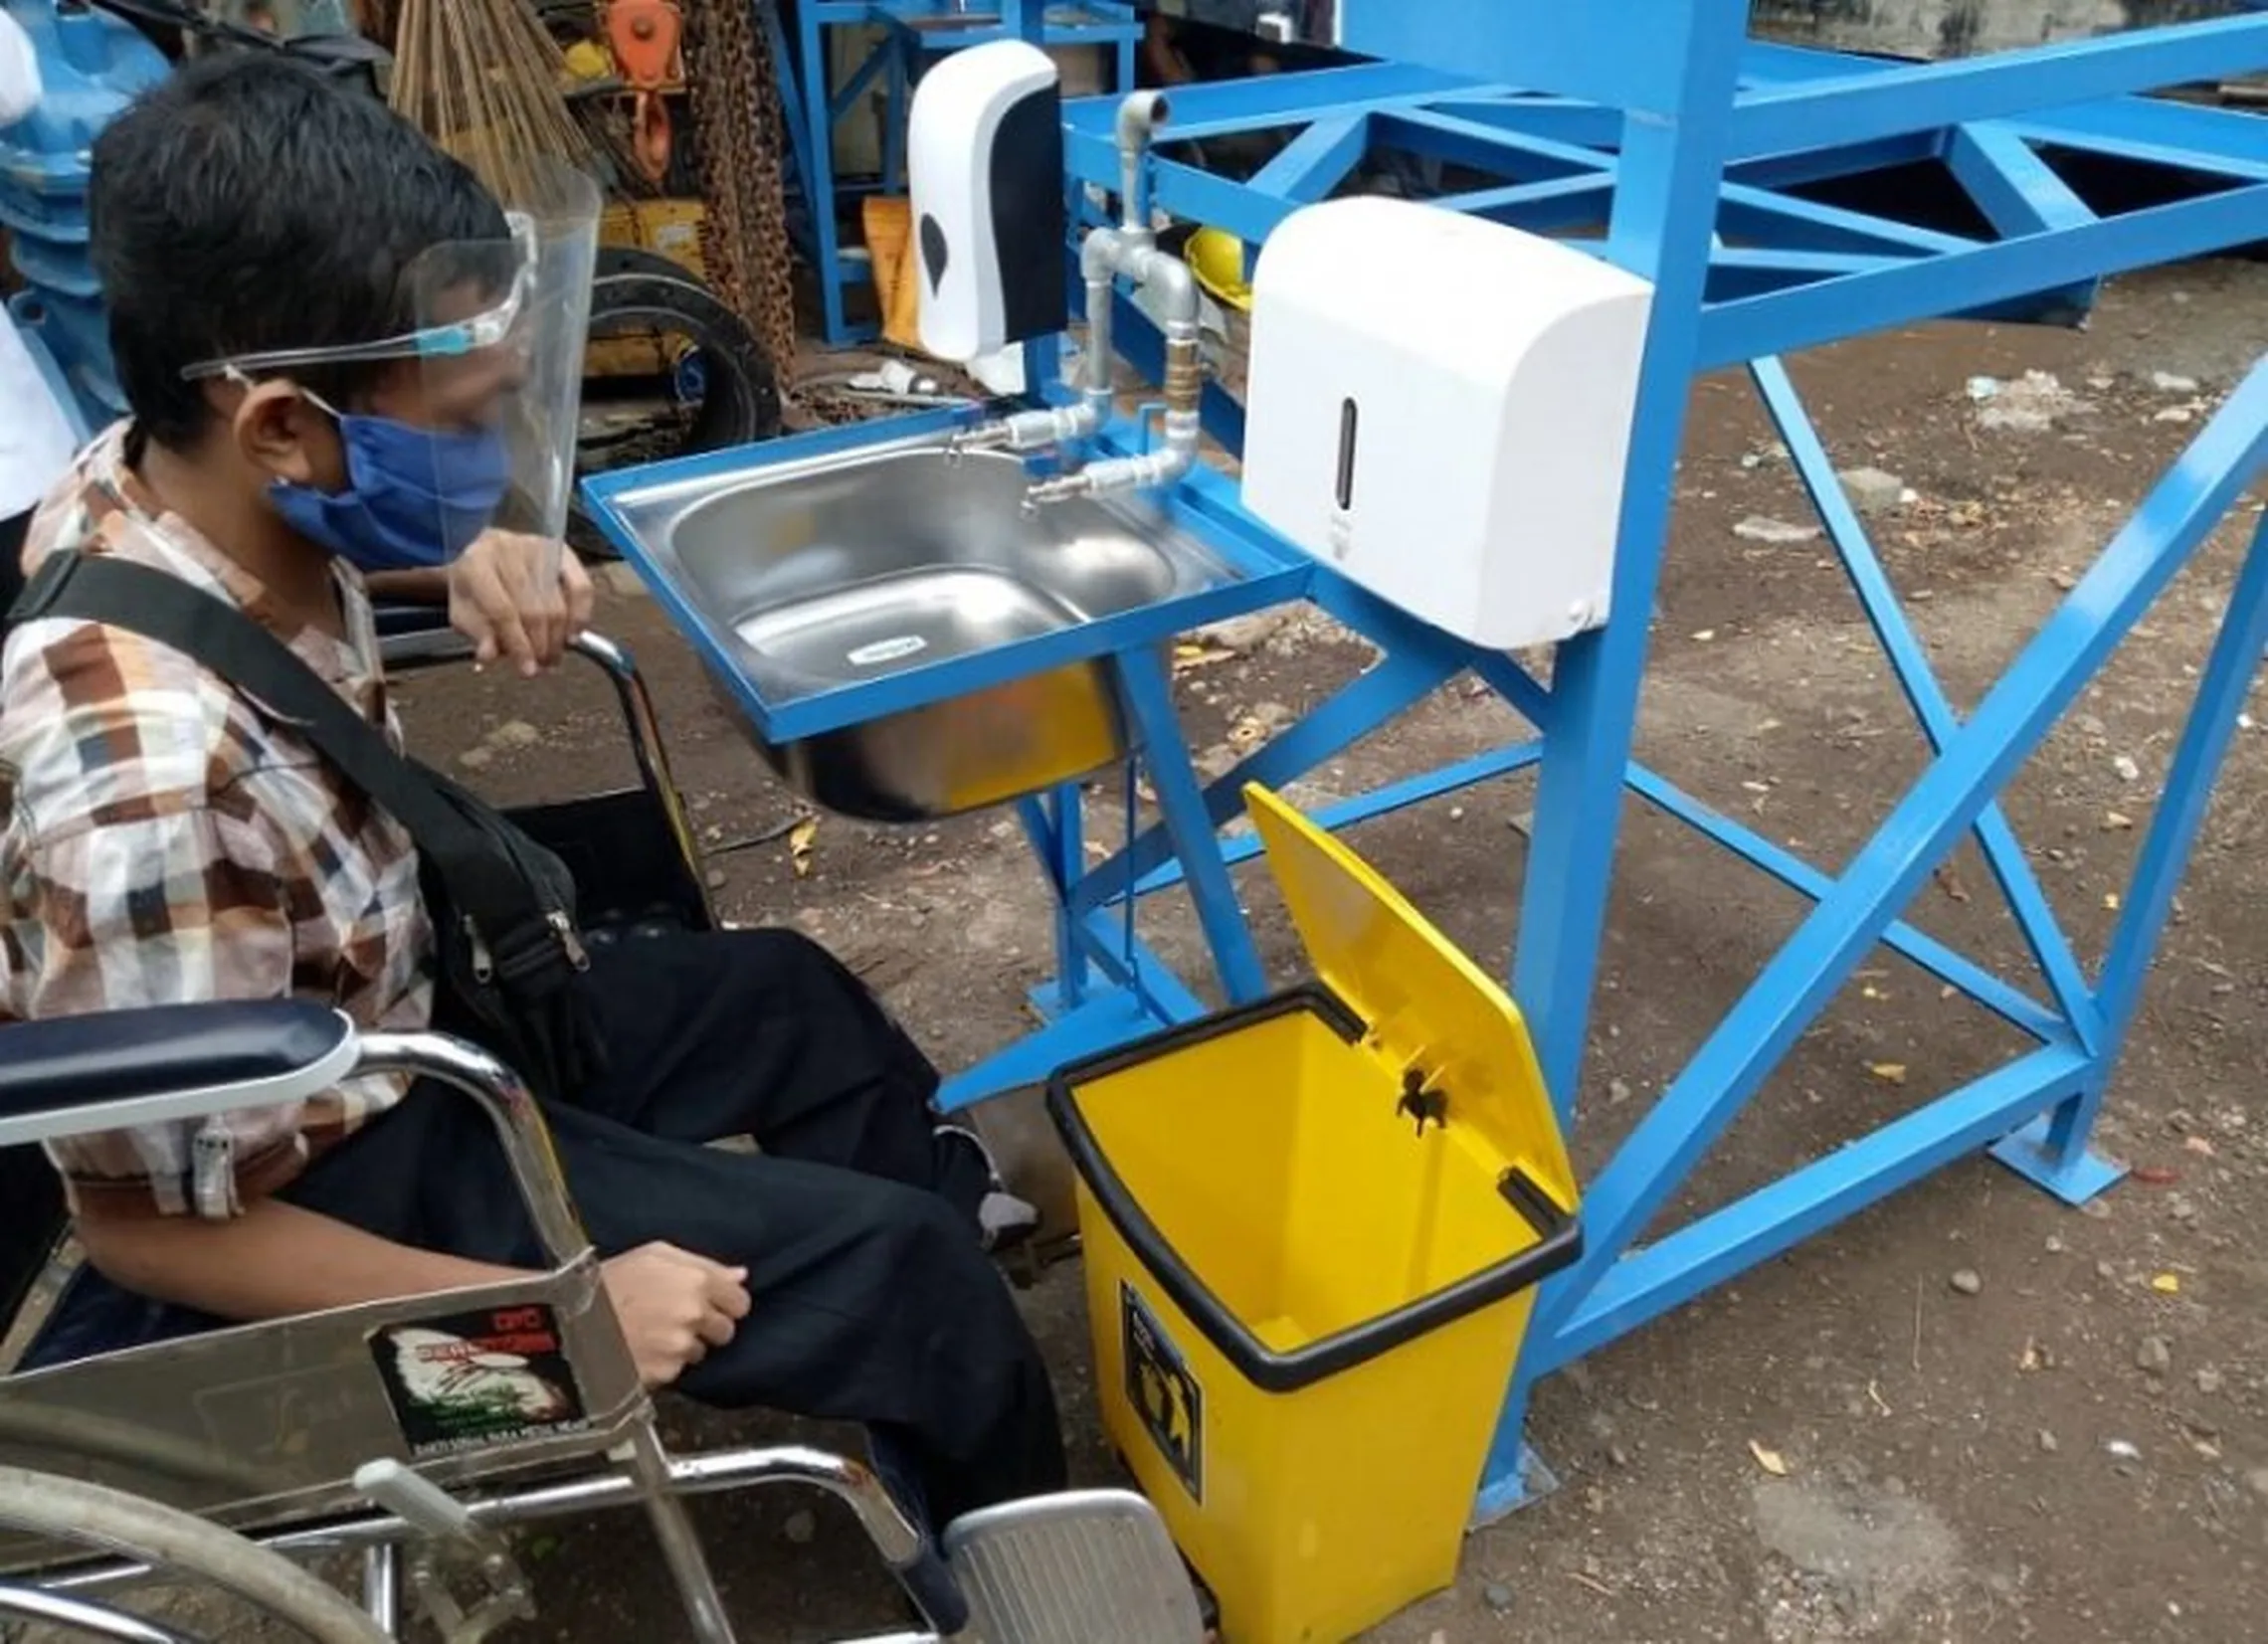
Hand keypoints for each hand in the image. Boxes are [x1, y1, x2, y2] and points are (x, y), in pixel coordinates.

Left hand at [447, 530, 595, 677]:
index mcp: (476, 565)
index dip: (518, 645)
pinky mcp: (562, 551)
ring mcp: (538, 549)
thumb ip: (476, 633)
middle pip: (533, 610)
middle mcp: (508, 551)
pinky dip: (581, 616)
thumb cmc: (476, 586)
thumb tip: (490, 656)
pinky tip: (572, 635)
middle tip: (542, 666)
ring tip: (552, 657)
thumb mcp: (463, 611)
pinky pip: (582, 588)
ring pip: (557, 604)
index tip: (527, 670)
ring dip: (558, 639)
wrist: (487, 553)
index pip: (502, 611)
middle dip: (541, 646)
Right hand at [600, 1242, 751, 1388]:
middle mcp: (694, 1315)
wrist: (568, 1319)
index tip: (709, 1303)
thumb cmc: (608, 1280)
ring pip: (699, 1352)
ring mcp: (679, 1347)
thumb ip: (703, 1264)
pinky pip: (676, 1370)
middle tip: (675, 1319)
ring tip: (650, 1332)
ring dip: (682, 1346)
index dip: (725, 1303)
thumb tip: (740, 1275)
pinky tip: (640, 1349)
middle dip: (707, 1327)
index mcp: (696, 1281)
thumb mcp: (653, 1255)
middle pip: (725, 1330)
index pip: (740, 1302)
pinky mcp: (663, 1373)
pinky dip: (663, 1363)